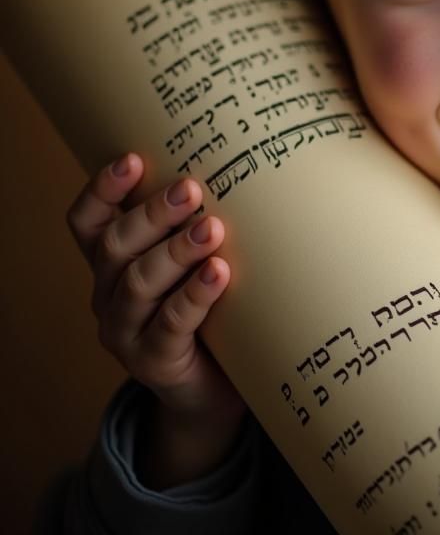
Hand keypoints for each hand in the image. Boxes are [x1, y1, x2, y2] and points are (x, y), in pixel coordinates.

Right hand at [65, 153, 247, 484]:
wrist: (217, 386)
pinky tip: (219, 273)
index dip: (102, 191)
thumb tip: (243, 160)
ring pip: (140, 284)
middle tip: (191, 188)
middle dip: (154, 214)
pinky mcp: (153, 363)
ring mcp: (125, 332)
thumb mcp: (198, 258)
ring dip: (177, 251)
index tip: (133, 160)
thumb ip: (201, 220)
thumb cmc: (212, 306)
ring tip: (213, 228)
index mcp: (112, 262)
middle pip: (116, 246)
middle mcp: (109, 293)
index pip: (88, 222)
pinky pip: (170, 325)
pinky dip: (194, 296)